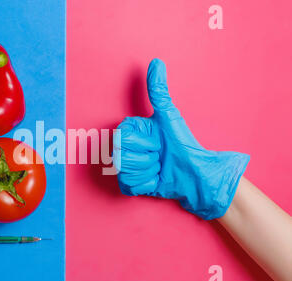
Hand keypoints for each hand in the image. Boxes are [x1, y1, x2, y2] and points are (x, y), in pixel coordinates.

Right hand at [113, 59, 249, 219]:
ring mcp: (124, 167)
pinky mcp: (128, 185)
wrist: (193, 172)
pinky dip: (146, 184)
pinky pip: (128, 185)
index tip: (157, 140)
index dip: (144, 142)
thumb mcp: (169, 116)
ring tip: (158, 167)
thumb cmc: (182, 143)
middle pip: (121, 156)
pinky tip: (154, 179)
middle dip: (147, 158)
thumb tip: (156, 62)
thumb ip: (159, 91)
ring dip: (148, 171)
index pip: (122, 138)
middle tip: (158, 155)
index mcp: (129, 131)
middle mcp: (122, 148)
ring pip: (125, 171)